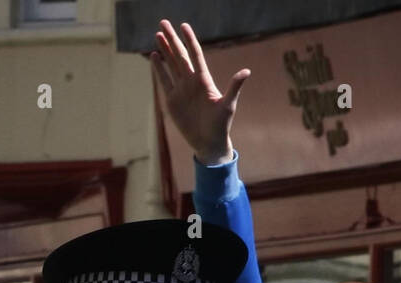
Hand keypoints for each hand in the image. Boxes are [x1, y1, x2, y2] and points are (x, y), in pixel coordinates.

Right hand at [152, 19, 249, 166]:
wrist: (208, 142)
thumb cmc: (221, 125)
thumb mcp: (228, 105)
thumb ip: (234, 87)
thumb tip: (246, 72)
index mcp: (204, 80)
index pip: (195, 55)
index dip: (189, 40)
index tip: (183, 25)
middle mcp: (191, 81)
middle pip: (180, 55)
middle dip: (172, 39)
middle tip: (163, 22)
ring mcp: (181, 90)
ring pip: (171, 64)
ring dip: (164, 50)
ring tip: (158, 35)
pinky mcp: (172, 100)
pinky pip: (164, 80)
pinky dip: (159, 68)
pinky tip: (155, 56)